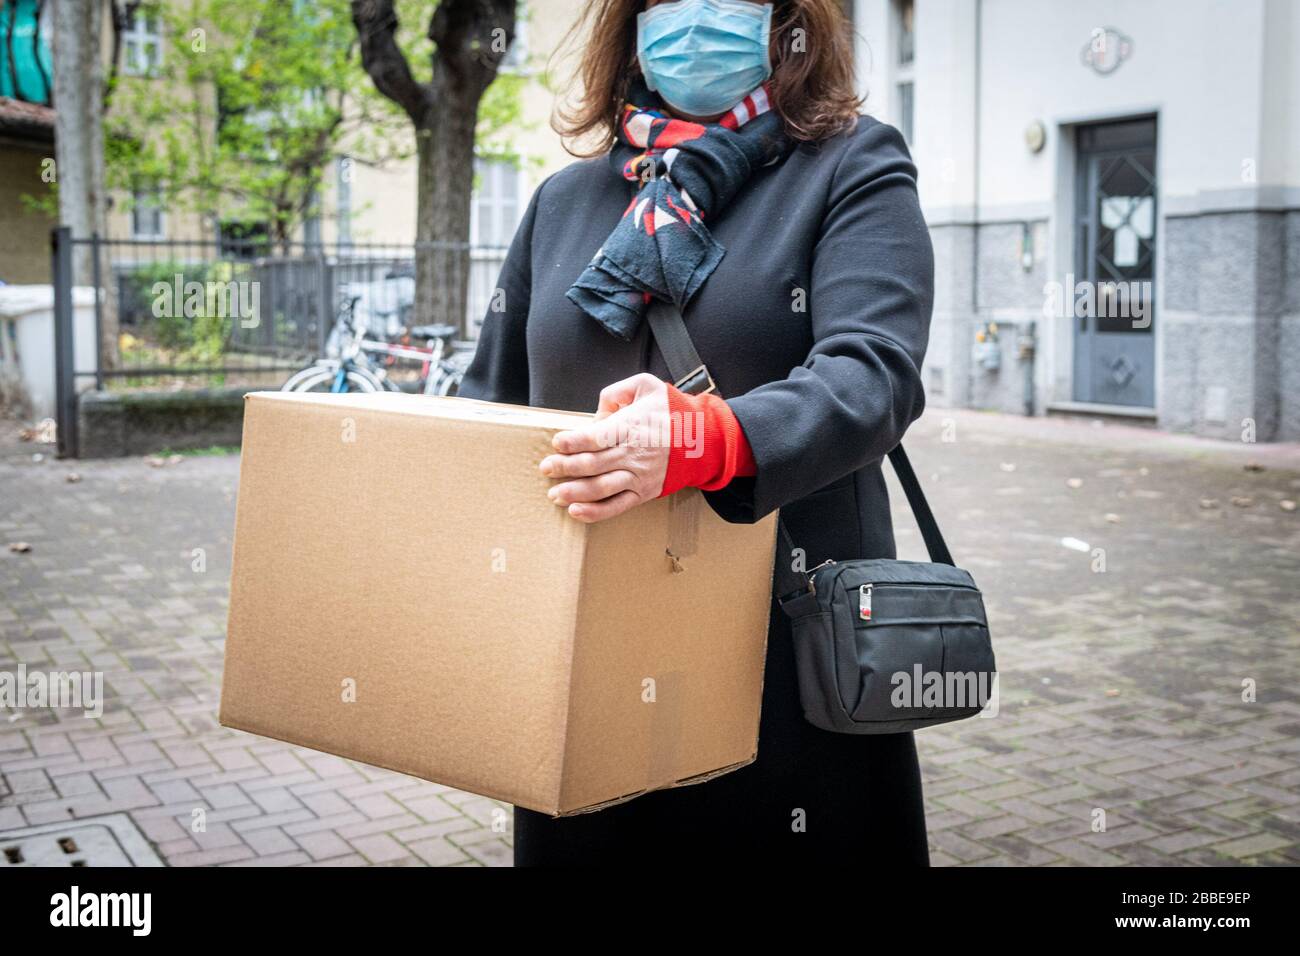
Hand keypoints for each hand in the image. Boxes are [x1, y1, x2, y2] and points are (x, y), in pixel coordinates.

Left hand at [539, 373, 670, 522]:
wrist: (702, 438)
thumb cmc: (671, 411)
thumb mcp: (646, 386)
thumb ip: (617, 392)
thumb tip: (597, 411)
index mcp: (632, 427)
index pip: (597, 437)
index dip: (574, 441)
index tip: (557, 442)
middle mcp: (633, 454)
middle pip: (593, 464)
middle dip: (565, 467)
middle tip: (546, 468)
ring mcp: (638, 476)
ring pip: (601, 488)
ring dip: (575, 492)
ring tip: (554, 494)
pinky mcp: (643, 492)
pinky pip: (617, 506)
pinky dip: (596, 512)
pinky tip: (577, 512)